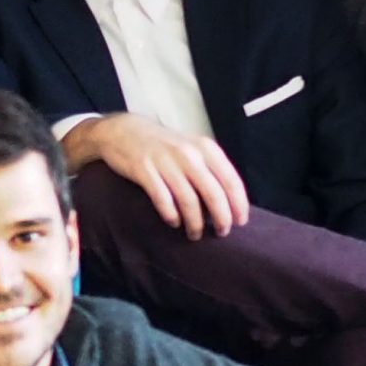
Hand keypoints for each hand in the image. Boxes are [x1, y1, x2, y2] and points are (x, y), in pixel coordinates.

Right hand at [67, 112, 249, 238]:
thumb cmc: (164, 146)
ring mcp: (165, 161)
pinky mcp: (143, 169)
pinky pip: (162, 199)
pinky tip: (173, 222)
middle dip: (221, 218)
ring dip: (195, 223)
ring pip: (188, 200)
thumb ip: (211, 169)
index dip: (238, 205)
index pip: (231, 180)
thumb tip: (230, 202)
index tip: (240, 222)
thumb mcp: (192, 149)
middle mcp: (188, 153)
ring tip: (195, 234)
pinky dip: (171, 215)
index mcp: (205, 148)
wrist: (124, 131)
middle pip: (213, 193)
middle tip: (221, 233)